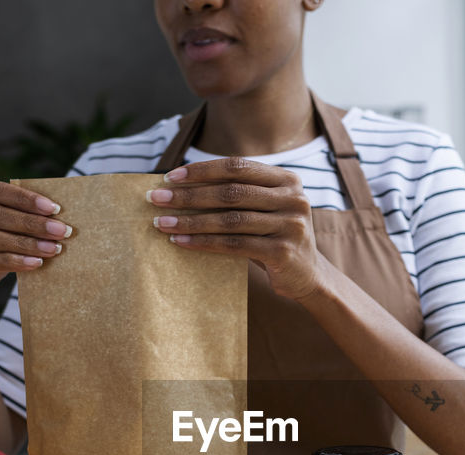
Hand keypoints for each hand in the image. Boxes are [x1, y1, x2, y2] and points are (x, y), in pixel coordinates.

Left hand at [149, 158, 324, 300]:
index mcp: (287, 179)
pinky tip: (181, 242)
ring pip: (230, 220)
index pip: (237, 167)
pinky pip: (234, 245)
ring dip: (191, 221)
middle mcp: (293, 198)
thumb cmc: (273, 238)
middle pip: (231, 192)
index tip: (170, 177)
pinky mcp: (283, 252)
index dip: (202, 170)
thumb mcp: (263, 209)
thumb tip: (182, 184)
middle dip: (189, 195)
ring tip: (162, 223)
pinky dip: (203, 243)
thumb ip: (238, 194)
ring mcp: (290, 225)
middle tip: (156, 198)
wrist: (307, 276)